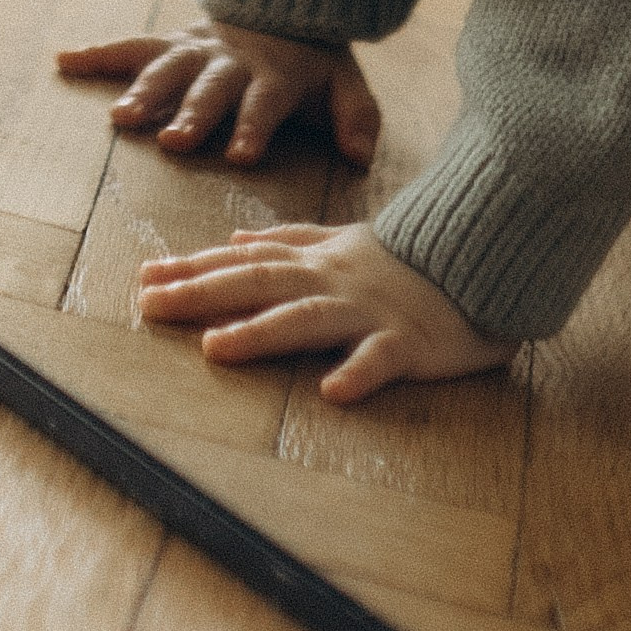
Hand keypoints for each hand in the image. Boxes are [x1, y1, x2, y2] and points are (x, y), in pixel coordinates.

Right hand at [56, 20, 379, 168]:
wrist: (284, 2)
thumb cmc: (312, 63)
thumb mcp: (345, 83)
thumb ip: (356, 116)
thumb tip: (361, 156)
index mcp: (275, 76)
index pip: (265, 103)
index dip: (253, 126)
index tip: (240, 154)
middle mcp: (231, 62)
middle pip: (211, 88)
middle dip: (193, 113)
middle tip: (174, 140)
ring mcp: (197, 49)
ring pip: (170, 69)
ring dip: (145, 91)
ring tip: (122, 119)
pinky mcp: (172, 42)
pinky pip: (132, 46)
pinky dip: (98, 52)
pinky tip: (64, 60)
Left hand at [134, 217, 505, 401]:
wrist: (484, 258)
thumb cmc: (408, 260)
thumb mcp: (342, 241)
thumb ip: (289, 240)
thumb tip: (236, 237)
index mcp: (317, 261)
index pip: (245, 262)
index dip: (194, 268)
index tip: (145, 276)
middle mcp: (333, 281)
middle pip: (259, 284)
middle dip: (202, 294)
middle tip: (149, 305)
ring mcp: (369, 311)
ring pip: (308, 320)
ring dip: (260, 334)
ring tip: (214, 349)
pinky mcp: (409, 343)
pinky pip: (382, 359)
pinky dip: (358, 373)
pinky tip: (333, 392)